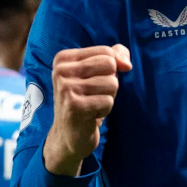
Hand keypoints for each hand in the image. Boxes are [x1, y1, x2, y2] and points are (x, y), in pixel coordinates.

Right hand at [43, 44, 131, 175]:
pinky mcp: (74, 107)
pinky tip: (90, 115)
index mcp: (63, 58)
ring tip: (91, 105)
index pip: (106, 52)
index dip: (110, 69)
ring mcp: (65, 89)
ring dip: (108, 97)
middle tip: (93, 95)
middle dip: (110, 82)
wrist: (69, 135)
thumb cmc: (86, 99)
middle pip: (110, 65)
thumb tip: (126, 63)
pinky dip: (105, 110)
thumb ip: (115, 56)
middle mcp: (60, 71)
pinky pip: (108, 101)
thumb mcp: (98, 72)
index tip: (93, 82)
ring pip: (112, 83)